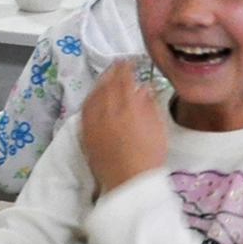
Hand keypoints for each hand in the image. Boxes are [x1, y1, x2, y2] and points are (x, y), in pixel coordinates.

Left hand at [79, 62, 167, 194]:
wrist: (130, 182)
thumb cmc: (150, 155)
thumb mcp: (158, 127)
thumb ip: (149, 104)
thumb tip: (143, 88)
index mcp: (129, 108)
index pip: (124, 80)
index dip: (125, 68)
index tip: (127, 60)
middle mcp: (108, 112)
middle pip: (107, 85)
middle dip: (111, 72)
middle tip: (115, 64)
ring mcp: (94, 123)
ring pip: (93, 96)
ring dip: (99, 84)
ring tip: (104, 77)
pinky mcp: (85, 135)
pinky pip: (84, 111)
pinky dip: (89, 100)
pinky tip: (92, 97)